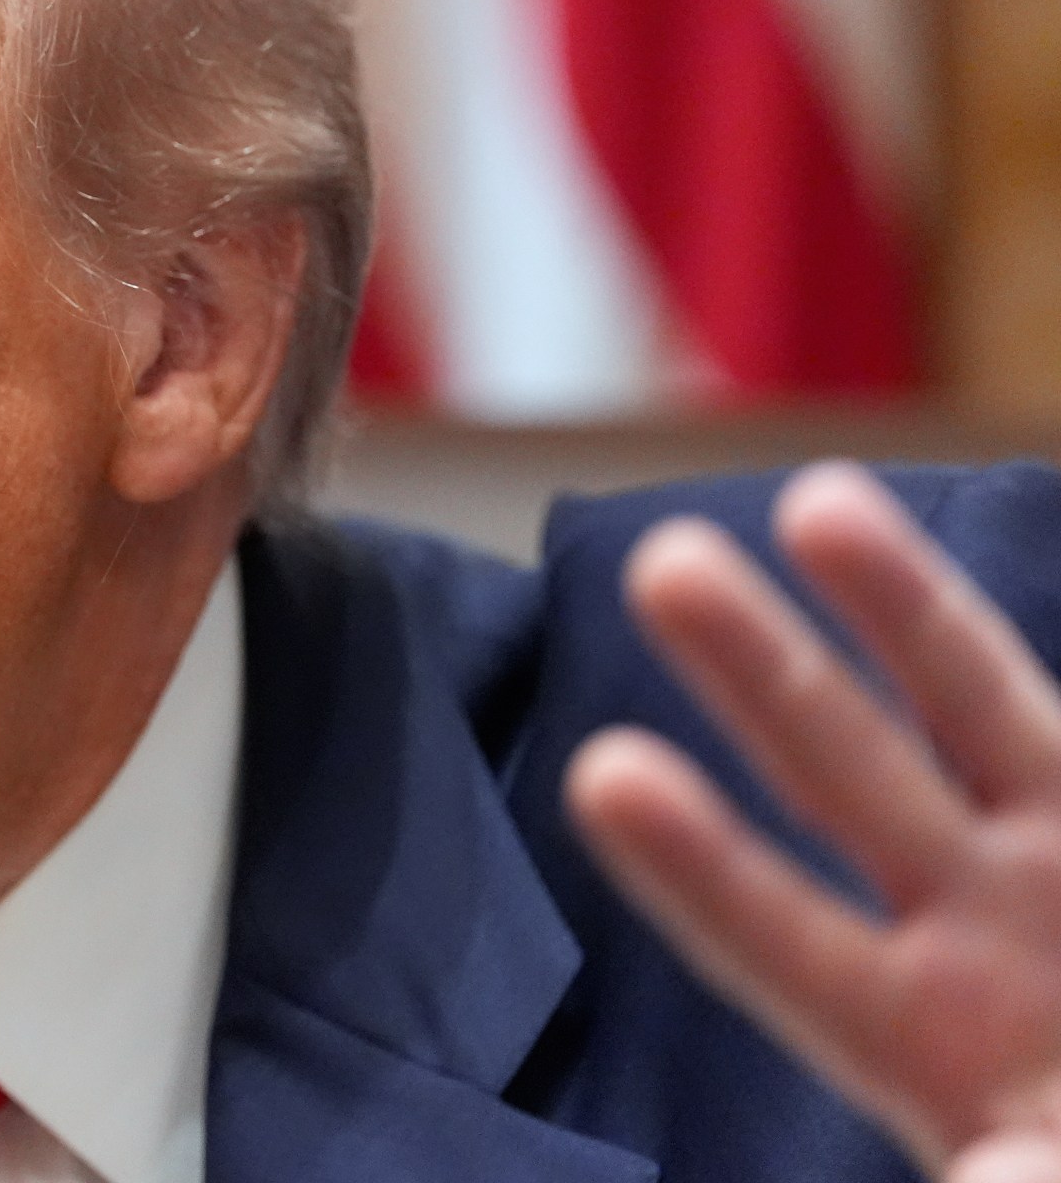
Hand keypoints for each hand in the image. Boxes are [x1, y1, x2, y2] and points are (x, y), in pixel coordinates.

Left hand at [567, 462, 1060, 1182]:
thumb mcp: (1044, 1179)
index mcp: (923, 1047)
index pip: (782, 941)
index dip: (699, 865)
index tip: (599, 773)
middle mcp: (987, 931)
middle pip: (848, 777)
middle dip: (762, 673)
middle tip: (656, 561)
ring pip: (979, 711)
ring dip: (903, 607)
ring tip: (814, 500)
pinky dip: (990, 638)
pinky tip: (946, 527)